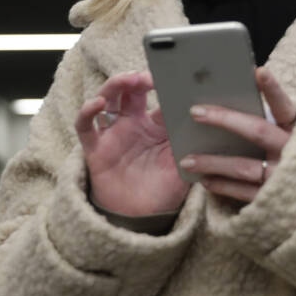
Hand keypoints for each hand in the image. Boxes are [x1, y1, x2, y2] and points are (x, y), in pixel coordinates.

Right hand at [74, 71, 191, 216]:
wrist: (141, 220)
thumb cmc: (163, 191)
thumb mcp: (183, 166)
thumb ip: (192, 145)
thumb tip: (210, 123)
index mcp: (156, 125)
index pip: (159, 97)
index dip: (164, 86)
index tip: (174, 77)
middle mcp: (133, 124)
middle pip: (131, 90)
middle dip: (138, 78)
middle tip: (148, 76)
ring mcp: (113, 134)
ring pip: (108, 98)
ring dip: (115, 85)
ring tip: (127, 80)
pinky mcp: (95, 148)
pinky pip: (85, 126)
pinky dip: (86, 112)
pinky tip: (96, 104)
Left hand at [177, 67, 295, 203]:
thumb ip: (275, 119)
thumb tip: (236, 99)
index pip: (285, 106)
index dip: (273, 90)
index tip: (258, 72)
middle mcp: (294, 151)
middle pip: (258, 131)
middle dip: (225, 120)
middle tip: (195, 111)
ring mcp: (286, 177)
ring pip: (244, 166)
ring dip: (213, 162)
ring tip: (186, 159)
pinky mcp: (275, 200)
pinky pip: (243, 192)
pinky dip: (222, 185)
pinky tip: (204, 181)